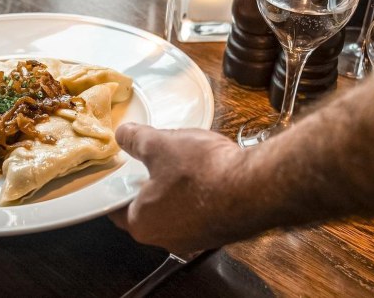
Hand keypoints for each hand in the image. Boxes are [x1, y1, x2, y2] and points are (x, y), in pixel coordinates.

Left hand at [108, 123, 244, 254]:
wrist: (257, 187)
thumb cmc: (203, 173)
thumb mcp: (159, 145)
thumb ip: (135, 139)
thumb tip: (123, 134)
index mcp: (142, 224)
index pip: (116, 208)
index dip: (117, 187)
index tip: (120, 174)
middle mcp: (167, 239)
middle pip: (147, 210)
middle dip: (149, 185)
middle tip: (152, 162)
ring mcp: (196, 239)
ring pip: (175, 211)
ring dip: (176, 189)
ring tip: (183, 164)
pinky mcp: (220, 232)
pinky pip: (201, 212)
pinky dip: (200, 195)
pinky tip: (208, 174)